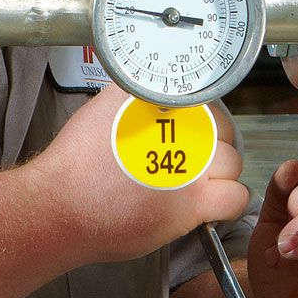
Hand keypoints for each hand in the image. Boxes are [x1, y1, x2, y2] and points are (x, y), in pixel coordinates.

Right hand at [25, 87, 247, 264]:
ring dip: (220, 174)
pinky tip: (207, 205)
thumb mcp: (104, 107)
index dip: (202, 122)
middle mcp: (183, 129)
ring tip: (198, 183)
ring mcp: (192, 166)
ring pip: (232, 165)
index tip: (189, 134)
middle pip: (224, 132)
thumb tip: (152, 92)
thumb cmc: (76, 163)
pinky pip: (235, 198)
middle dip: (213, 144)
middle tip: (192, 159)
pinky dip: (227, 202)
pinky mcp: (193, 203)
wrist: (62, 204)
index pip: (208, 104)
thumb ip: (136, 96)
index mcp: (163, 102)